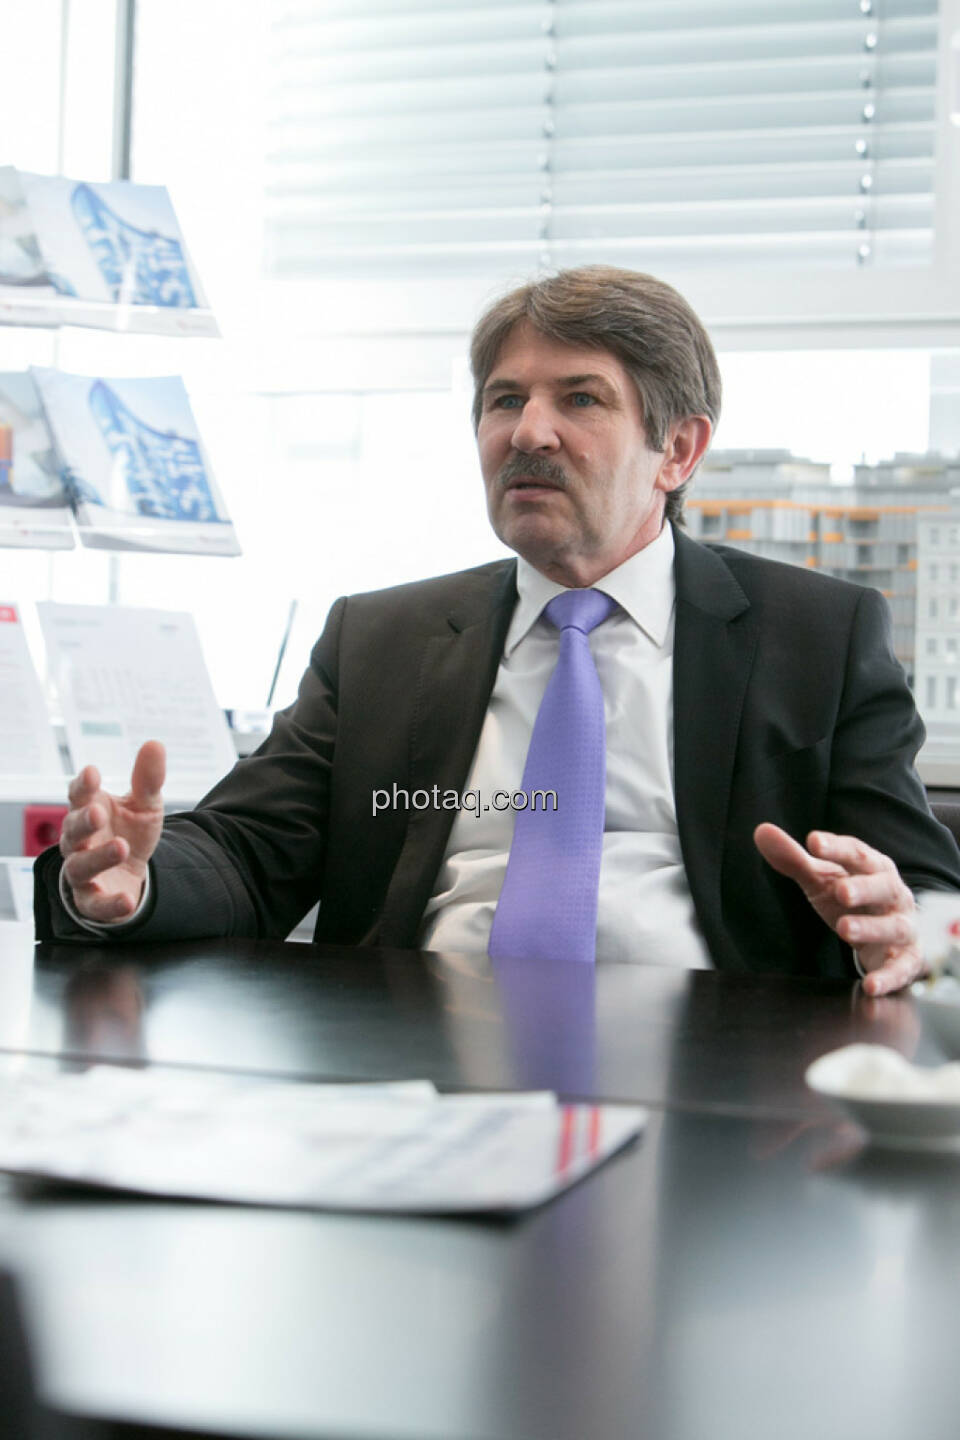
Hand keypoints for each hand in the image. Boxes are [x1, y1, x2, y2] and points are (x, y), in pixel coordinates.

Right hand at [60, 741, 165, 923]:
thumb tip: (155, 743)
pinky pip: (95, 905)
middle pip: (72, 830)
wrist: (133, 874)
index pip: (78, 796)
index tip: (93, 772)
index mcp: (89, 811)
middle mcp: (79, 842)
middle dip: (84, 821)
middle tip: (99, 813)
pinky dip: (108, 904)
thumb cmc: (131, 832)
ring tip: (120, 847)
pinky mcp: (93, 901)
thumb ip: (148, 779)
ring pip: (79, 866)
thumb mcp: (146, 805)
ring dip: (97, 857)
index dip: (83, 785)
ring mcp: (83, 872)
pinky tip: (126, 899)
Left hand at [753, 823, 922, 996]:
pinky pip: (901, 969)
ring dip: (871, 928)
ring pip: (893, 926)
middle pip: (883, 887)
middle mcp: (893, 895)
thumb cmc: (853, 900)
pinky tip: (870, 985)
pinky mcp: (905, 960)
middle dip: (863, 888)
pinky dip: (887, 978)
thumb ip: (794, 858)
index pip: (857, 853)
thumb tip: (761, 831)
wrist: (893, 935)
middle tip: (841, 891)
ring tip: (844, 929)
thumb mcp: (823, 880)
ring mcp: (902, 927)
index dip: (837, 847)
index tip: (813, 841)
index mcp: (873, 868)